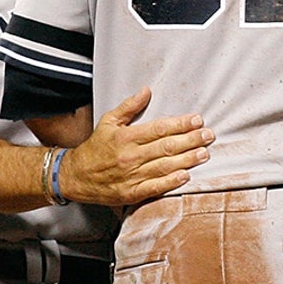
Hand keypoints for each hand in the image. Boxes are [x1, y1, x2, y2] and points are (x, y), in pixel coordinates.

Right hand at [59, 87, 212, 205]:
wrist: (74, 177)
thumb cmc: (94, 148)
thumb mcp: (108, 121)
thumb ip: (129, 106)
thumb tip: (146, 90)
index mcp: (126, 137)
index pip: (159, 128)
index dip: (181, 124)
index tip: (197, 120)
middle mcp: (130, 156)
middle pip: (166, 147)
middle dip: (190, 140)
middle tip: (208, 136)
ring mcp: (131, 176)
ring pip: (164, 166)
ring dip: (187, 160)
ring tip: (204, 153)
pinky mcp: (131, 193)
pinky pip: (155, 187)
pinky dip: (171, 182)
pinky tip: (185, 176)